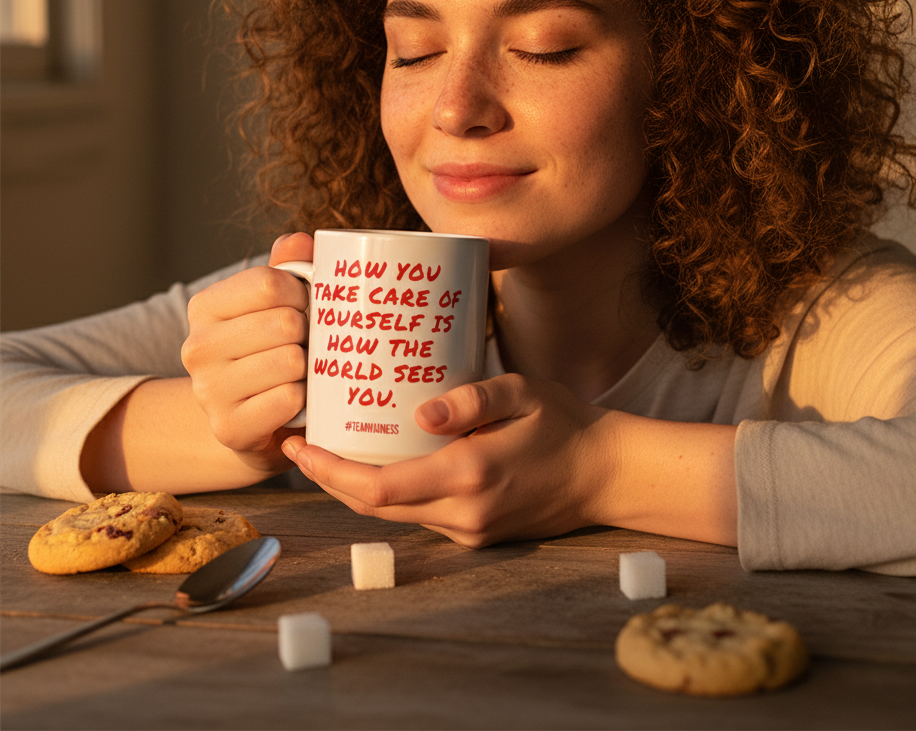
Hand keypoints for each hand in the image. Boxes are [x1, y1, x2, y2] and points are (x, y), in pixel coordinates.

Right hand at [181, 232, 313, 475]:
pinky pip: (290, 398)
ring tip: (301, 372)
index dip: (302, 292)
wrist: (253, 420)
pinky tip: (296, 400)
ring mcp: (208, 391)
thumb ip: (288, 266)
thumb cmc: (271, 349)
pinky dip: (304, 399)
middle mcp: (197, 347)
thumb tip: (299, 240)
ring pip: (291, 361)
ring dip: (310, 367)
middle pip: (286, 322)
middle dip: (310, 333)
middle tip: (306, 343)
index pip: (270, 282)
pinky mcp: (229, 428)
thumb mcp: (276, 303)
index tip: (305, 305)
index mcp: (205, 307)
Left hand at [280, 374, 618, 546]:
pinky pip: (419, 515)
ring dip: (356, 487)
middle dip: (328, 479)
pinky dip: (390, 492)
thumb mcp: (522, 394)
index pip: (377, 487)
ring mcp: (469, 530)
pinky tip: (381, 462)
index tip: (297, 445)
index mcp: (468, 475)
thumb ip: (471, 399)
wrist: (605, 473)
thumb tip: (419, 415)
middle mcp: (462, 513)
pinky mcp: (476, 534)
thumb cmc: (565, 423)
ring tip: (329, 447)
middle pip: (373, 506)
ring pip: (393, 514)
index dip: (328, 471)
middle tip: (298, 444)